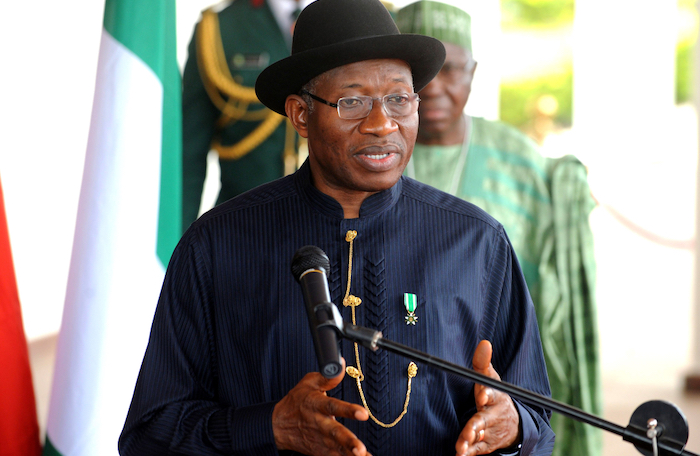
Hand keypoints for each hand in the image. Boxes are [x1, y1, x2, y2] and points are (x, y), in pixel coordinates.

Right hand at [273, 358, 370, 455]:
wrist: (278, 425)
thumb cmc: (296, 402)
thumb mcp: (309, 383)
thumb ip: (328, 377)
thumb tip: (342, 364)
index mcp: (316, 405)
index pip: (333, 406)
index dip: (348, 410)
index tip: (363, 414)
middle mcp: (319, 424)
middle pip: (335, 433)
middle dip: (348, 441)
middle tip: (360, 448)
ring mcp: (320, 440)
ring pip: (336, 449)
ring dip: (350, 455)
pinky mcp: (320, 451)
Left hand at [455, 340, 520, 455]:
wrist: (511, 423)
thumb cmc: (494, 396)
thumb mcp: (490, 378)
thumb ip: (483, 363)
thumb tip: (484, 342)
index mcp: (495, 397)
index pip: (492, 394)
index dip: (487, 394)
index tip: (482, 395)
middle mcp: (493, 416)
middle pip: (485, 420)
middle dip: (477, 424)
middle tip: (470, 429)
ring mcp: (489, 432)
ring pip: (480, 438)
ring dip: (470, 442)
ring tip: (461, 447)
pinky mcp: (484, 445)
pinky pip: (477, 451)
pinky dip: (468, 453)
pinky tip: (459, 455)